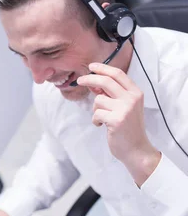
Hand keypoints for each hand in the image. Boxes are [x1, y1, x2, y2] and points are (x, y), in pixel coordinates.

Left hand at [76, 62, 160, 185]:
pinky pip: (96, 113)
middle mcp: (132, 98)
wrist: (136, 149)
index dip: (102, 68)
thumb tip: (93, 82)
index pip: (117, 74)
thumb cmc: (127, 127)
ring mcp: (125, 109)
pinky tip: (102, 126)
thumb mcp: (123, 106)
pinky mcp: (116, 120)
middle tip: (79, 80)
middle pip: (105, 81)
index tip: (91, 66)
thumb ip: (111, 94)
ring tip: (102, 118)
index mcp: (136, 92)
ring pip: (98, 99)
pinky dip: (95, 120)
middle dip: (89, 79)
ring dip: (95, 108)